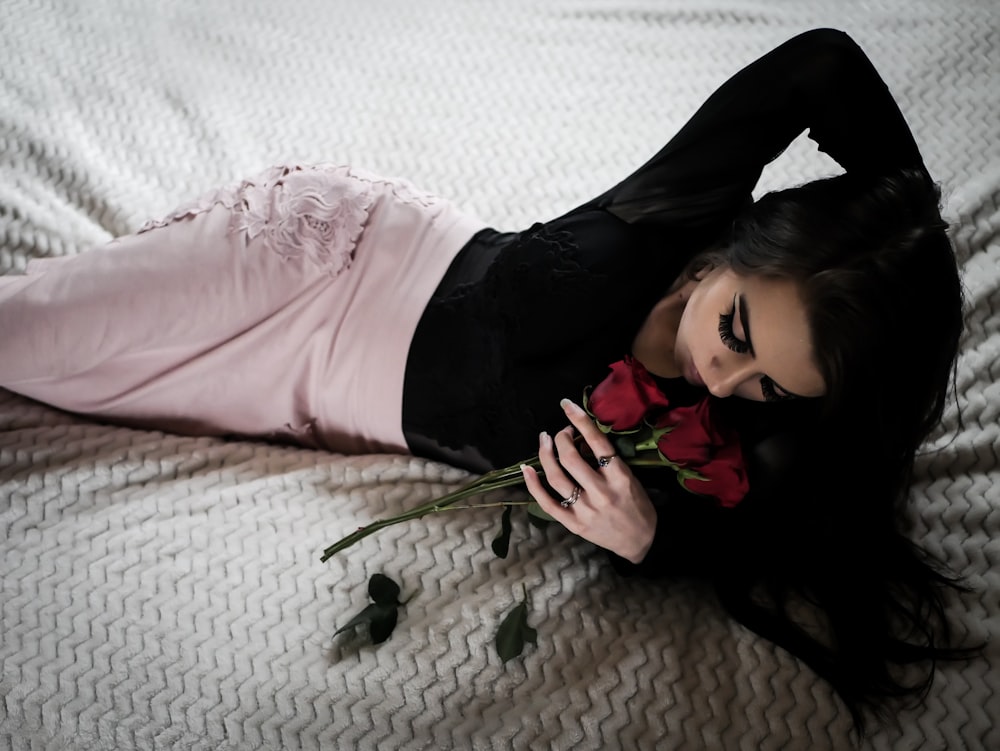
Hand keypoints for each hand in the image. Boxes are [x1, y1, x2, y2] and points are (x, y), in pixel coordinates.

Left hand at [521, 398, 657, 563]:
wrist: (641, 541)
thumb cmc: (637, 505)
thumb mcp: (630, 477)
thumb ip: (607, 461)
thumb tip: (580, 439)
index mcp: (620, 477)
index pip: (597, 442)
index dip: (580, 420)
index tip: (567, 405)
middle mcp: (601, 492)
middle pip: (571, 458)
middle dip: (561, 438)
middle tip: (560, 432)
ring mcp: (585, 509)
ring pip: (556, 477)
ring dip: (545, 454)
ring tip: (544, 440)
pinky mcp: (573, 523)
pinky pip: (547, 502)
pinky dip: (533, 485)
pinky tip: (526, 469)